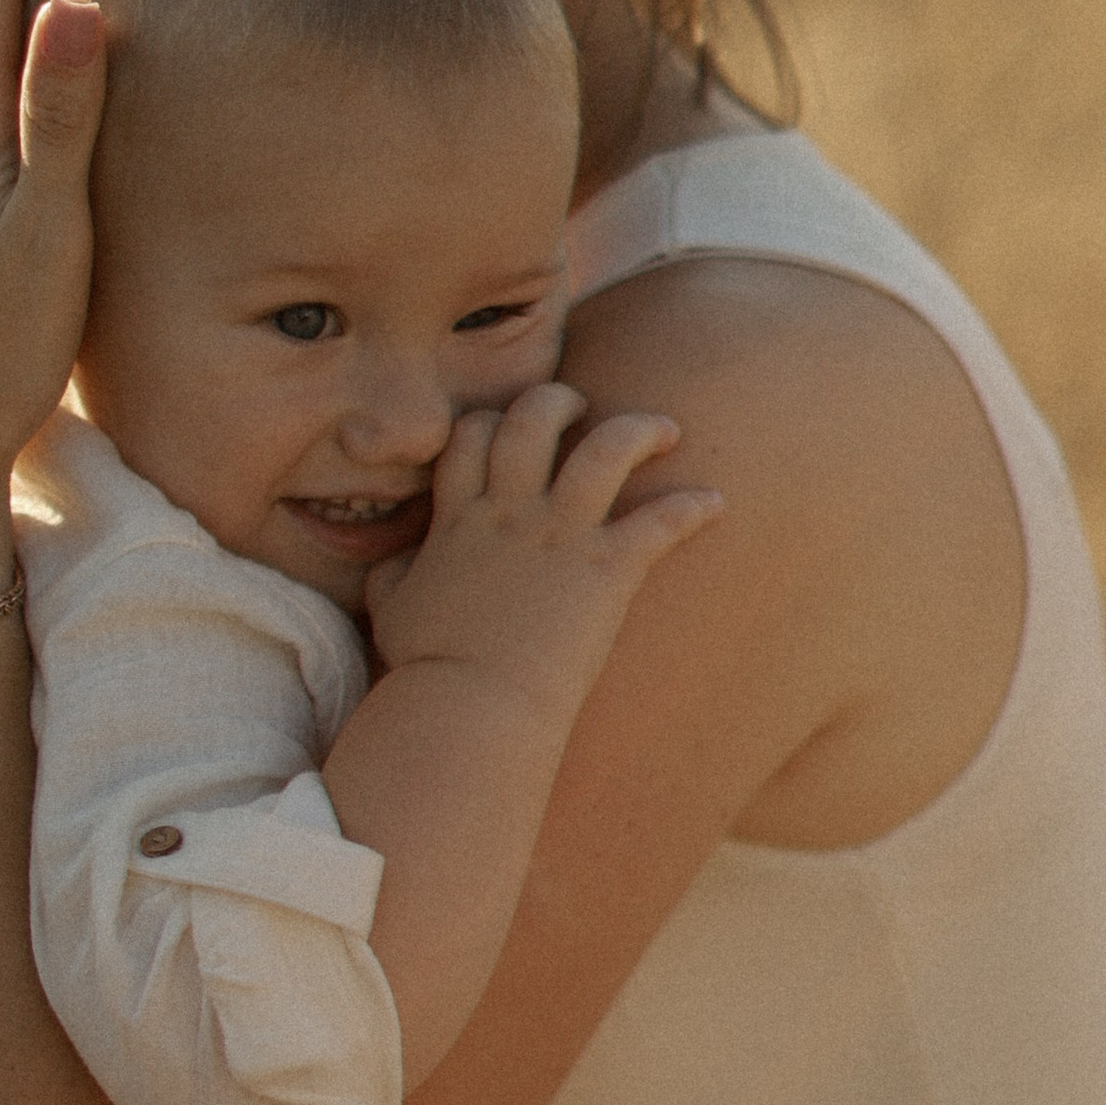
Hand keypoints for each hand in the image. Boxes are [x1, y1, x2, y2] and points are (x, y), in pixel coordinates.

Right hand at [363, 383, 722, 734]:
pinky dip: (692, 507)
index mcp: (460, 519)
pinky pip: (661, 521)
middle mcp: (511, 512)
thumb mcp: (391, 612)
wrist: (471, 704)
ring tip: (665, 430)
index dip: (493, 420)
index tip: (511, 425)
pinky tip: (715, 502)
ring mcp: (561, 535)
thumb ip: (392, 575)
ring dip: (640, 429)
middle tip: (584, 408)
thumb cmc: (427, 670)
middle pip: (535, 418)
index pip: (473, 436)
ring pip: (608, 447)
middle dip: (562, 399)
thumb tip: (392, 564)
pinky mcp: (607, 568)